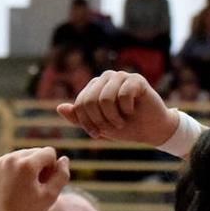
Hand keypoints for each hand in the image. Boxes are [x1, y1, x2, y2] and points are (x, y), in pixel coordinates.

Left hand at [0, 147, 69, 210]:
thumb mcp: (50, 195)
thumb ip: (61, 175)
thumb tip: (63, 159)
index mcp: (25, 164)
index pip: (48, 152)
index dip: (51, 168)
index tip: (44, 184)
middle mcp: (10, 159)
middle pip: (35, 152)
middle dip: (39, 166)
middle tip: (35, 187)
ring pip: (22, 155)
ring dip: (27, 167)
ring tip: (24, 188)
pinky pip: (9, 162)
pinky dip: (14, 170)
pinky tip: (13, 187)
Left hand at [57, 70, 176, 145]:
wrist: (150, 129)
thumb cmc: (122, 126)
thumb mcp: (96, 125)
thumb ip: (78, 117)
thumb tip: (59, 107)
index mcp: (93, 87)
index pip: (80, 104)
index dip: (86, 122)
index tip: (96, 134)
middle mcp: (105, 78)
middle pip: (90, 101)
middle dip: (99, 120)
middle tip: (111, 128)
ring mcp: (121, 76)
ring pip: (105, 98)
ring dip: (113, 117)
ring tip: (121, 122)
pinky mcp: (136, 79)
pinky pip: (123, 94)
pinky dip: (126, 109)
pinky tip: (132, 111)